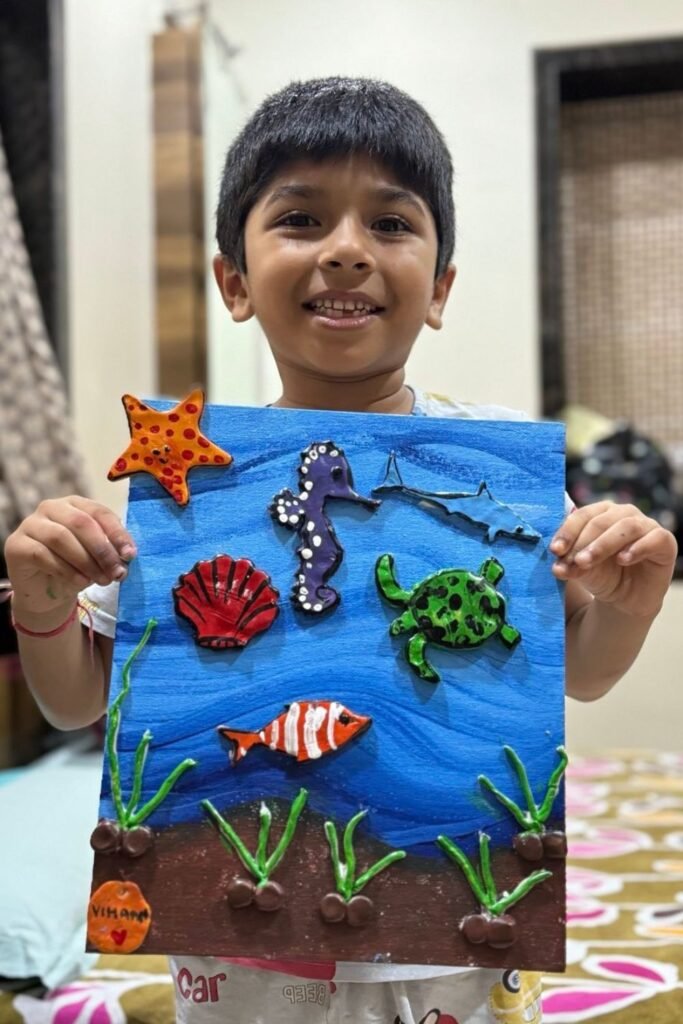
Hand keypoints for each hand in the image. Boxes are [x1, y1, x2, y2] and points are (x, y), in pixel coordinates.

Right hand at [4, 496, 135, 623]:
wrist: (46, 592)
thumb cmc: (75, 567)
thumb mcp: (97, 557)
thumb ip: (111, 550)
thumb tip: (128, 555)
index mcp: (75, 504)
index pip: (99, 512)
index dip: (117, 533)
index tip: (130, 555)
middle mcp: (51, 508)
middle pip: (81, 523)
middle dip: (103, 550)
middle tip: (117, 572)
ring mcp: (30, 524)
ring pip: (61, 538)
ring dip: (86, 561)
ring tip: (102, 580)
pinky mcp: (16, 545)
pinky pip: (42, 554)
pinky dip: (66, 570)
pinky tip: (81, 582)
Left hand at [551, 501, 677, 618]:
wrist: (626, 598)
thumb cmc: (603, 575)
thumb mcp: (582, 571)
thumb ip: (570, 565)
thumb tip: (557, 567)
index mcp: (600, 513)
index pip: (582, 515)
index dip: (567, 532)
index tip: (555, 550)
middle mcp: (623, 514)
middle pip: (601, 521)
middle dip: (583, 542)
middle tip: (572, 562)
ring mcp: (646, 525)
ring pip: (625, 527)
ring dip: (604, 544)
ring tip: (587, 562)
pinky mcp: (664, 541)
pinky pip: (654, 538)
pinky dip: (637, 548)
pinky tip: (623, 560)